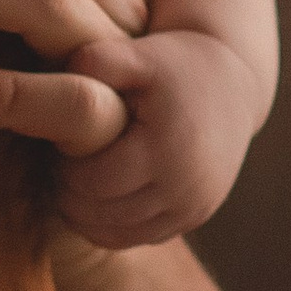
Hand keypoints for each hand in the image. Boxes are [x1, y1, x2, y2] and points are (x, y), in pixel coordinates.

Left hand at [34, 25, 267, 245]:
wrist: (233, 83)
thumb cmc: (173, 63)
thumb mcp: (138, 54)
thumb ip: (97, 60)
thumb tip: (57, 80)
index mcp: (167, 148)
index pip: (94, 183)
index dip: (66, 170)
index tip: (59, 147)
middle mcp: (185, 187)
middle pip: (104, 214)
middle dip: (72, 195)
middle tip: (59, 168)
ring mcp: (194, 208)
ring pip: (120, 234)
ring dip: (89, 215)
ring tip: (76, 182)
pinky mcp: (195, 217)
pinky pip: (141, 237)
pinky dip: (114, 225)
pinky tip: (100, 195)